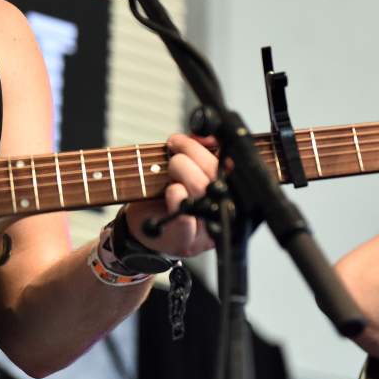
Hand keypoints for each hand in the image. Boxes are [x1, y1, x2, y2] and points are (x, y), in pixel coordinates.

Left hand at [123, 133, 217, 256]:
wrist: (146, 227)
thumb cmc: (167, 194)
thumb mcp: (184, 166)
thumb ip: (198, 149)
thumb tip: (207, 136)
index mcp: (229, 191)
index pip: (231, 165)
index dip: (213, 149)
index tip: (197, 137)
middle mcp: (224, 211)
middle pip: (214, 171)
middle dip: (190, 152)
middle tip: (175, 147)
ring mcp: (208, 229)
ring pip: (199, 188)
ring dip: (180, 169)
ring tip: (170, 168)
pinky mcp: (188, 242)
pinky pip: (186, 219)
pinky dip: (176, 198)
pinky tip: (171, 190)